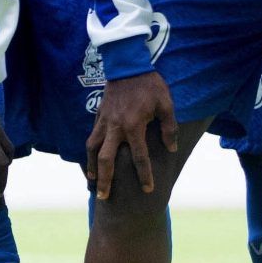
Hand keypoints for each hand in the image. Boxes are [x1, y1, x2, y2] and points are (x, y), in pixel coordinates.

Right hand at [85, 71, 177, 199]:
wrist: (127, 65)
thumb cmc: (150, 85)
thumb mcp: (166, 104)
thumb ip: (169, 128)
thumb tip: (171, 148)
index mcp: (133, 126)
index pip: (140, 157)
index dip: (145, 175)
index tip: (148, 190)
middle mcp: (115, 128)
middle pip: (106, 160)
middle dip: (105, 180)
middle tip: (103, 197)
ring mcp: (104, 122)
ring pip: (92, 149)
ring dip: (91, 167)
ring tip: (92, 182)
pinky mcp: (98, 116)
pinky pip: (91, 137)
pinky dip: (90, 151)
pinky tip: (92, 160)